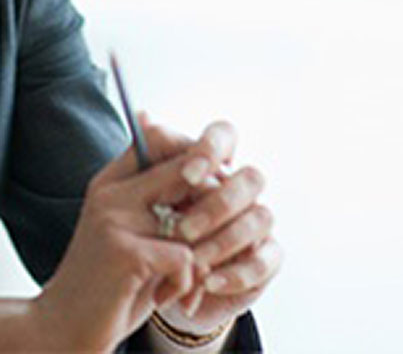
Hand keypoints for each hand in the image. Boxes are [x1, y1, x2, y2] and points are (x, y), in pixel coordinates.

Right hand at [34, 121, 210, 352]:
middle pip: (186, 169)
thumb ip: (159, 198)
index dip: (195, 159)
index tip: (205, 195)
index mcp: (110, 182)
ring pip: (192, 220)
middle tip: (207, 244)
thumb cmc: (108, 286)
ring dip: (200, 256)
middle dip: (212, 207)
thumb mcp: (131, 234)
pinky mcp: (124, 252)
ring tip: (186, 280)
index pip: (160, 136)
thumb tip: (179, 153)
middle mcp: (110, 192)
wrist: (61, 331)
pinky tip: (167, 298)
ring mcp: (115, 219)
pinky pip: (186, 257)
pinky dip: (187, 283)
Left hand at [154, 121, 282, 338]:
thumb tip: (143, 115)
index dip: (211, 150)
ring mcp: (255, 224)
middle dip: (218, 203)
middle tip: (184, 228)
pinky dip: (237, 273)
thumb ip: (145, 160)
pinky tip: (208, 282)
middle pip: (251, 177)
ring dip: (225, 239)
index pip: (224, 137)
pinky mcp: (264, 261)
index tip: (187, 174)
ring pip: (261, 217)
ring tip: (192, 260)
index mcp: (211, 165)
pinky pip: (264, 261)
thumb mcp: (138, 199)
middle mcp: (239, 189)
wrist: (155, 286)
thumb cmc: (149, 233)